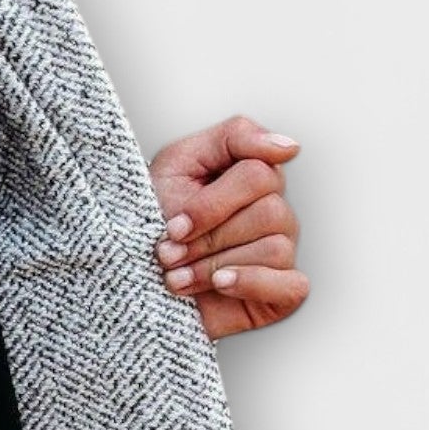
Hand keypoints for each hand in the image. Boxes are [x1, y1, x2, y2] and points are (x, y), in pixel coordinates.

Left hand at [148, 114, 309, 338]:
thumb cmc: (154, 219)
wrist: (135, 278)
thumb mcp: (178, 164)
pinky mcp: (281, 292)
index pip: (258, 174)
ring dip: (214, 265)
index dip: (212, 204)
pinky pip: (293, 285)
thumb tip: (287, 147)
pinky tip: (221, 285)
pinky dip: (253, 283)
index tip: (174, 225)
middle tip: (168, 254)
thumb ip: (233, 138)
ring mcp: (281, 252)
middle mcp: (274, 213)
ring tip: (177, 277)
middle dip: (207, 237)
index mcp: (253, 179)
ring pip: (274, 248)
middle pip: (269, 212)